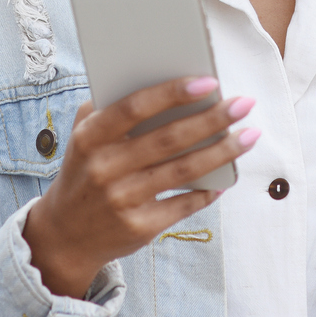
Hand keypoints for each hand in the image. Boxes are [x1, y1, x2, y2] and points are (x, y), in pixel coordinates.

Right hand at [21, 76, 257, 298]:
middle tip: (243, 104)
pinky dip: (208, 191)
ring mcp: (122, 200)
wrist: (66, 235)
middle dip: (212, 119)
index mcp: (90, 137)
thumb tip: (165, 83)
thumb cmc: (86, 171)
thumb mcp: (83, 138)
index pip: (135, 107)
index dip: (173, 92)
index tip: (209, 81)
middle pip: (168, 138)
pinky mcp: (139, 227)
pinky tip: (226, 177)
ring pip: (183, 170)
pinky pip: (184, 204)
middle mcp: (104, 168)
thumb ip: (110, 108)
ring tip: (249, 135)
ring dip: (222, 152)